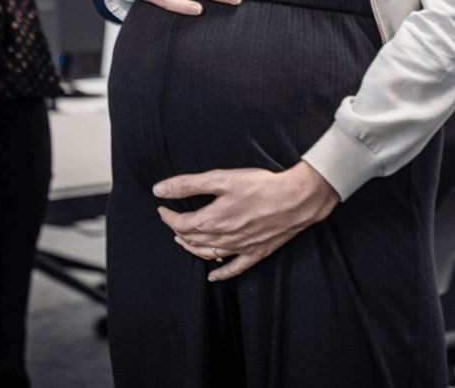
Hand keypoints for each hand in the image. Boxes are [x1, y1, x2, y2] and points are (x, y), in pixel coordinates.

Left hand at [154, 162, 340, 280]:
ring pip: (208, 253)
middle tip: (172, 222)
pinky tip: (212, 276)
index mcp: (211, 220)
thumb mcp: (221, 179)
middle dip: (178, 231)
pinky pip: (234, 268)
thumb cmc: (260, 186)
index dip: (167, 217)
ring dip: (192, 248)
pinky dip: (221, 273)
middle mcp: (223, 238)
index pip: (180, 224)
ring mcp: (240, 248)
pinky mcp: (256, 252)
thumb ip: (187, 185)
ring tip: (183, 241)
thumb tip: (158, 189)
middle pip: (192, 240)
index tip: (162, 208)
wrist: (296, 199)